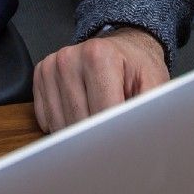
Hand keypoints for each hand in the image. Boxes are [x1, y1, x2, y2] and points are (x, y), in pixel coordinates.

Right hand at [32, 27, 167, 132]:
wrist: (123, 48)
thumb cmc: (137, 68)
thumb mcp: (153, 84)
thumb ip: (148, 110)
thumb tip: (141, 138)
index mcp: (99, 55)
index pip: (101, 113)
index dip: (114, 134)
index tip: (122, 145)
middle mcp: (70, 57)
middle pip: (78, 121)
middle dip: (96, 134)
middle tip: (113, 126)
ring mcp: (51, 66)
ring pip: (60, 125)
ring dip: (79, 131)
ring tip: (98, 113)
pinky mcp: (40, 76)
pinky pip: (46, 120)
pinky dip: (64, 124)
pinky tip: (82, 109)